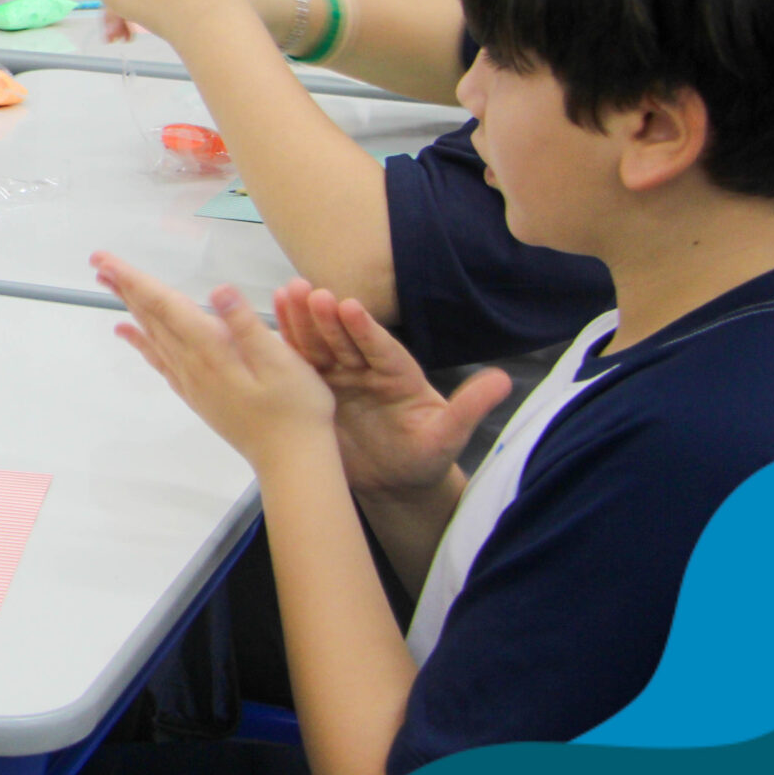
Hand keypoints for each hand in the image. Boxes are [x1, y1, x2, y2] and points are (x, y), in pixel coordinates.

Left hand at [92, 251, 335, 473]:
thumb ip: (247, 325)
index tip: (105, 259)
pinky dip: (139, 341)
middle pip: (150, 317)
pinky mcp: (196, 394)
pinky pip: (158, 359)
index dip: (134, 279)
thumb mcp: (282, 362)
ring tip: (108, 285)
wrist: (291, 460)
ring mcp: (191, 381)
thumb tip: (219, 290)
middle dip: (124, 286)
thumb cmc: (296, 408)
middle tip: (97, 261)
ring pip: (151, 335)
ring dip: (129, 307)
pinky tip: (127, 332)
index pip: (164, 306)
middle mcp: (192, 364)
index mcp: (211, 349)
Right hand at [273, 280, 510, 496]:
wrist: (395, 483)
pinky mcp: (317, 391)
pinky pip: (300, 366)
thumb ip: (470, 408)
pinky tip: (269, 323)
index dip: (366, 329)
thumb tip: (504, 381)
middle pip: (345, 340)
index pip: (382, 349)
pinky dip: (286, 345)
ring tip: (286, 293)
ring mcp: (341, 378)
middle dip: (328, 318)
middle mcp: (368, 370)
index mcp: (399, 376)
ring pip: (319, 346)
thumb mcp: (449, 435)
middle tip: (310, 291)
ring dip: (302, 321)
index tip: (350, 306)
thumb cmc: (425, 457)